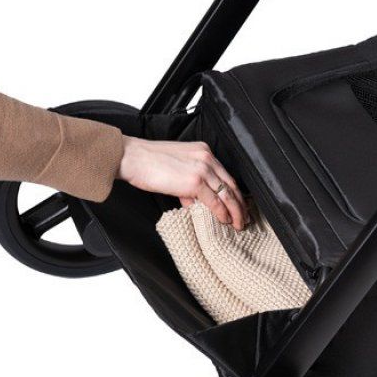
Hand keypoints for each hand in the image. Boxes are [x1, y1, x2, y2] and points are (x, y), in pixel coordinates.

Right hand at [118, 137, 248, 227]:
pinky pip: (214, 201)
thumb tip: (194, 201)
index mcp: (203, 152)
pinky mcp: (195, 181)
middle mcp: (207, 158)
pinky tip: (225, 220)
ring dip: (235, 211)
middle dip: (240, 204)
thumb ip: (188, 184)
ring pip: (227, 194)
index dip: (234, 192)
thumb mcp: (176, 169)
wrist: (132, 157)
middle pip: (231, 185)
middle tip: (244, 217)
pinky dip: (222, 212)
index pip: (226, 175)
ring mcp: (202, 169)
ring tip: (238, 223)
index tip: (238, 204)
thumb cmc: (148, 162)